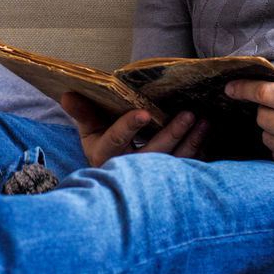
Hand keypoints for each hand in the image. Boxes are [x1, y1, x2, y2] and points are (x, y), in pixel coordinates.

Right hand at [60, 92, 208, 166]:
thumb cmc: (103, 144)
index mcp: (104, 155)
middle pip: (152, 154)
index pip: (116, 141)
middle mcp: (127, 170)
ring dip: (190, 141)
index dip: (129, 127)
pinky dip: (198, 150)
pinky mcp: (167, 180)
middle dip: (171, 133)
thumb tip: (68, 93)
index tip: (144, 113)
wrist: (115, 175)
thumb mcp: (90, 129)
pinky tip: (206, 133)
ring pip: (173, 162)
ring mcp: (149, 179)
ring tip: (203, 121)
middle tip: (187, 114)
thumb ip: (83, 112)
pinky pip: (186, 167)